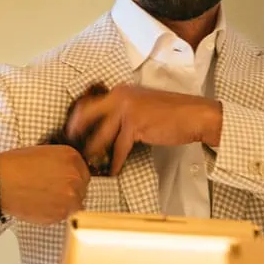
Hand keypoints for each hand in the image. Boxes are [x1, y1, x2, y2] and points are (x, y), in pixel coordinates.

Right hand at [0, 145, 89, 224]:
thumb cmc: (14, 167)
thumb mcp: (44, 153)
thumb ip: (62, 163)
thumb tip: (70, 173)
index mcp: (72, 157)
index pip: (83, 170)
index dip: (72, 177)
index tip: (62, 180)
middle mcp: (75, 176)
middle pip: (82, 187)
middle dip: (69, 190)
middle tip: (50, 190)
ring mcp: (70, 196)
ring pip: (76, 203)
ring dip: (64, 203)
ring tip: (44, 198)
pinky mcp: (62, 213)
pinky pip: (65, 215)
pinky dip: (55, 213)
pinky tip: (40, 205)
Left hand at [64, 83, 221, 174]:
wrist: (194, 115)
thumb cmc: (171, 112)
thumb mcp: (141, 106)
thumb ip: (122, 113)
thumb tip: (106, 129)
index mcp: (120, 91)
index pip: (90, 103)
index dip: (78, 117)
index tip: (72, 130)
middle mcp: (119, 97)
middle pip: (87, 115)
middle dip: (76, 132)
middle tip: (70, 148)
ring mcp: (126, 110)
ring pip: (101, 135)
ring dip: (94, 152)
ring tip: (89, 164)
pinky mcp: (135, 125)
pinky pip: (119, 148)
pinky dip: (115, 162)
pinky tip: (112, 171)